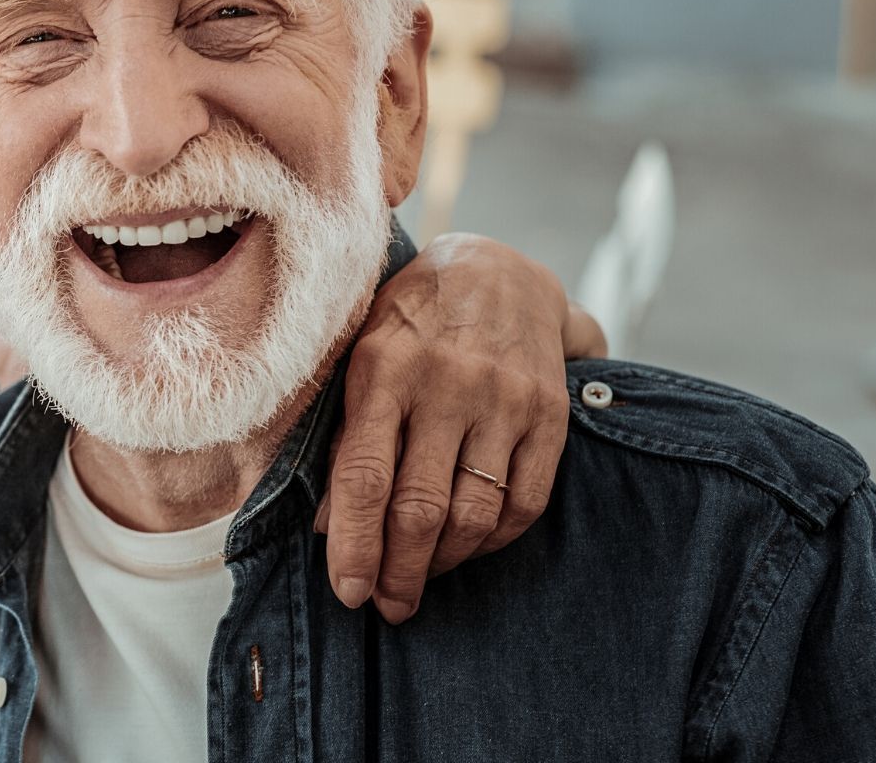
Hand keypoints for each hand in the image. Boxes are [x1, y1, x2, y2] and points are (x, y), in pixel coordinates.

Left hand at [315, 232, 604, 622]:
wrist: (498, 270)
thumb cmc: (409, 323)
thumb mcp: (359, 358)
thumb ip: (344, 437)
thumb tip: (326, 526)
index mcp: (383, 369)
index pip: (363, 476)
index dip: (354, 544)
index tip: (349, 592)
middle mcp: (446, 384)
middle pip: (420, 507)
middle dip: (400, 571)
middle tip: (387, 605)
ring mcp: (504, 400)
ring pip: (474, 514)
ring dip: (443, 564)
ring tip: (421, 579)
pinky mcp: (549, 415)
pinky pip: (525, 503)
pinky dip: (493, 542)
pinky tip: (468, 548)